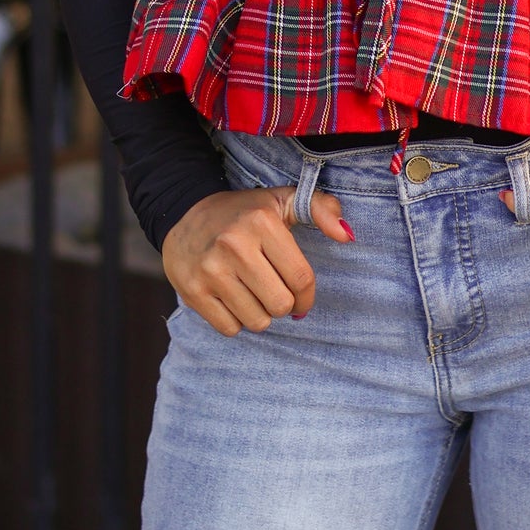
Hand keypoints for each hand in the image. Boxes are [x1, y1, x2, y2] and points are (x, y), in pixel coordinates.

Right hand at [162, 185, 353, 337]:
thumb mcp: (281, 200)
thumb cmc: (243, 212)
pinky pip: (230, 328)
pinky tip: (231, 298)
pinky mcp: (192, 291)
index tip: (302, 298)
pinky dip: (236, 321)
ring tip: (251, 292)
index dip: (307, 297)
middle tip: (272, 290)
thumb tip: (347, 235)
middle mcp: (235, 245)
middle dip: (282, 304)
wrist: (183, 213)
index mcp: (262, 222)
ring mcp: (211, 270)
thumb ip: (321, 209)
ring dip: (260, 314)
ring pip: (256, 321)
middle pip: (280, 305)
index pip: (301, 278)